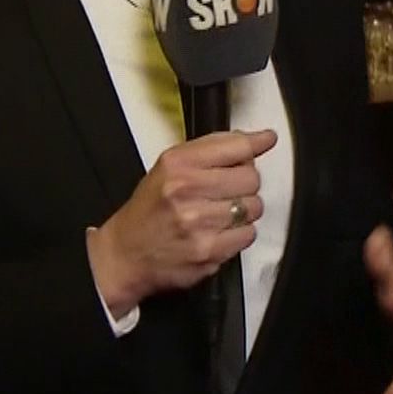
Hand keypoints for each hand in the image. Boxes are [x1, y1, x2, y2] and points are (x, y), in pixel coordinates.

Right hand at [89, 130, 275, 314]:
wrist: (126, 254)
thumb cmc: (149, 210)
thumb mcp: (169, 167)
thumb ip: (211, 150)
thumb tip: (254, 139)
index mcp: (178, 164)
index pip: (235, 146)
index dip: (256, 143)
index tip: (266, 140)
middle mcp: (187, 191)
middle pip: (251, 177)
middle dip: (245, 183)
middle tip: (228, 190)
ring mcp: (199, 223)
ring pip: (254, 206)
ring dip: (244, 210)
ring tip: (220, 213)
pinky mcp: (209, 252)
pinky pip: (248, 235)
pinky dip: (239, 233)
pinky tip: (219, 232)